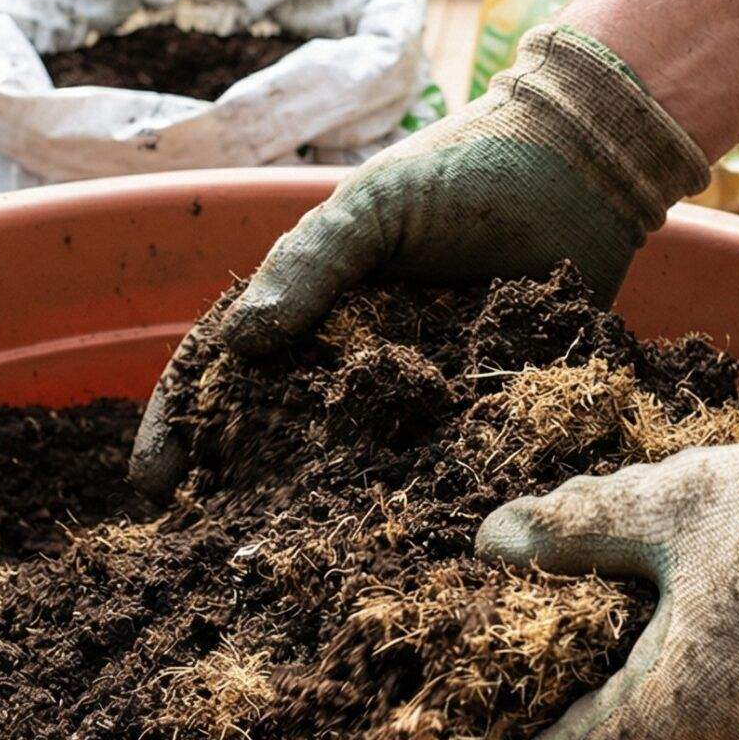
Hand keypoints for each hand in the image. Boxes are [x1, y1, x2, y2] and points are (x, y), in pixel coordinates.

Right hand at [129, 24, 708, 495]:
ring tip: (292, 570)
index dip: (184, 422)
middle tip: (206, 552)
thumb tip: (241, 339)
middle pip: (279, 432)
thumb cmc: (467, 170)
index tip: (152, 481)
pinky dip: (423, 507)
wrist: (585, 169)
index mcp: (312, 302)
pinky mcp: (485, 411)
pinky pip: (446, 465)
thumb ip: (311, 265)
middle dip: (239, 490)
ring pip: (357, 463)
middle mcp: (355, 355)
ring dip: (323, 515)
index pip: (227, 367)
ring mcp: (418, 389)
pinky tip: (404, 552)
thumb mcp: (373, 206)